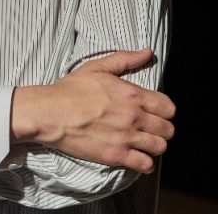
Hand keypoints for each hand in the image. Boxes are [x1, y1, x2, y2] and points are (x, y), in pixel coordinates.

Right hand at [10, 48, 174, 173]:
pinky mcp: (116, 155)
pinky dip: (145, 163)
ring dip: (155, 145)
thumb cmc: (70, 89)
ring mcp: (126, 137)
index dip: (164, 110)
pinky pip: (145, 164)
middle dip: (161, 129)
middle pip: (168, 129)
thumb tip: (147, 52)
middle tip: (149, 129)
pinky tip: (137, 156)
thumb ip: (125, 59)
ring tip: (144, 143)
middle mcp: (134, 117)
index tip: (155, 112)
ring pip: (160, 147)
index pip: (168, 107)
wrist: (49, 113)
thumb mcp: (97, 67)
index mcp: (132, 94)